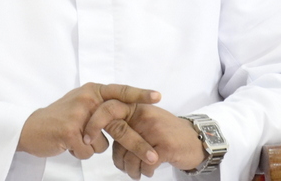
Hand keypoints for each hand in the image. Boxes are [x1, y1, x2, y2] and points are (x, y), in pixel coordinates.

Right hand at [17, 83, 160, 161]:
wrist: (31, 128)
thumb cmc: (60, 118)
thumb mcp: (82, 104)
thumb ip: (102, 106)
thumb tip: (126, 114)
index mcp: (93, 90)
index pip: (121, 91)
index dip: (139, 94)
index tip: (158, 96)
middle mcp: (87, 98)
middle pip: (119, 125)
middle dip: (137, 144)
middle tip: (152, 157)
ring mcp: (78, 114)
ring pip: (103, 143)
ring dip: (93, 147)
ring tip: (75, 138)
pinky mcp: (69, 131)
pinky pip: (89, 152)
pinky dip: (80, 153)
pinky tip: (68, 144)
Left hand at [86, 104, 205, 178]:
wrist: (196, 140)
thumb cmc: (166, 134)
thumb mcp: (143, 124)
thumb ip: (124, 126)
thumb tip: (98, 138)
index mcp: (136, 107)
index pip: (108, 109)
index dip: (94, 123)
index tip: (84, 139)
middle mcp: (144, 115)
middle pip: (117, 131)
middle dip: (109, 150)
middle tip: (111, 163)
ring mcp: (155, 129)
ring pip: (130, 153)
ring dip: (131, 168)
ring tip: (136, 172)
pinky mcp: (165, 145)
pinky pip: (145, 163)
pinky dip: (145, 171)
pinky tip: (149, 171)